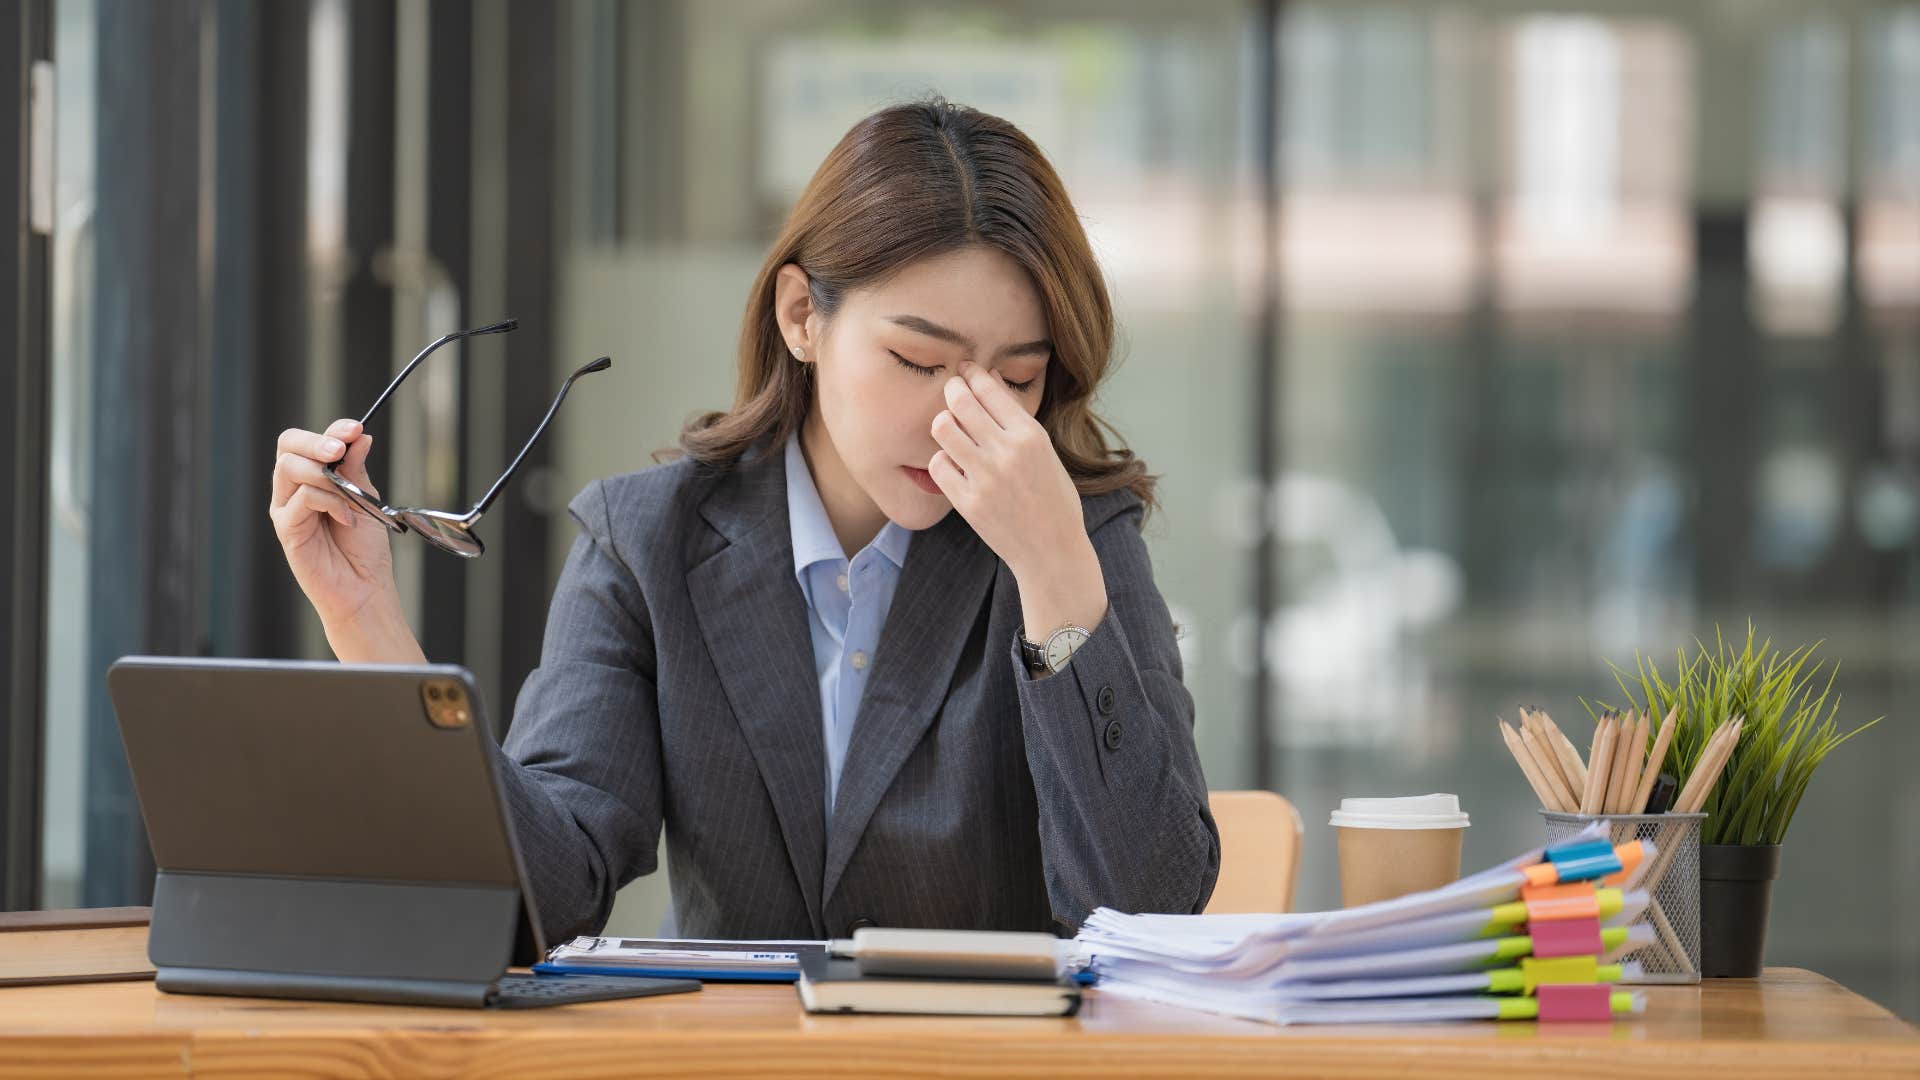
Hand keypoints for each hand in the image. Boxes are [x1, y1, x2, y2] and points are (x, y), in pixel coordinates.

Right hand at [268, 419, 399, 629]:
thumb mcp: (366, 498)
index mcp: (313, 477)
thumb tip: (359, 436)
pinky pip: (302, 497)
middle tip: (340, 450)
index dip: (331, 429)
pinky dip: (330, 502)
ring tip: (350, 497)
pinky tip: (347, 518)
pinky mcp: (286, 528)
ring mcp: (286, 507)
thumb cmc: (365, 547)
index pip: (308, 440)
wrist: (365, 586)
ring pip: (290, 466)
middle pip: (288, 445)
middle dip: (317, 441)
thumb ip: (356, 468)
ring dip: (325, 474)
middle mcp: (293, 488)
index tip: (356, 429)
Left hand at [928, 361, 1106, 642]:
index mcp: (1031, 436)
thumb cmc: (1052, 499)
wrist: (1052, 550)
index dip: (972, 374)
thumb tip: (988, 380)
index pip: (989, 389)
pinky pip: (939, 465)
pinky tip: (953, 464)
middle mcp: (1007, 452)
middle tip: (952, 391)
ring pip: (943, 428)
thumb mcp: (1045, 452)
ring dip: (945, 424)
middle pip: (961, 402)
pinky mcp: (968, 502)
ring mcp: (985, 478)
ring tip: (952, 430)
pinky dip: (943, 460)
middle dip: (953, 390)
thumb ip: (1016, 419)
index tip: (965, 371)